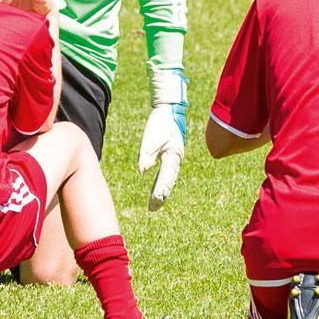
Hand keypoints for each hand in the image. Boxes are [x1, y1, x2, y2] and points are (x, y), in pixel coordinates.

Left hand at [139, 67, 188, 210]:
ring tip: (155, 204)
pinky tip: (158, 188)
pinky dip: (162, 181)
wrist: (169, 109)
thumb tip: (142, 170)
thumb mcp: (151, 138)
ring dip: (162, 190)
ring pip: (168, 177)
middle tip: (153, 208)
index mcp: (173, 155)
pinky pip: (167, 172)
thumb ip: (147, 154)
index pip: (166, 177)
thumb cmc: (160, 122)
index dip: (160, 191)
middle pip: (168, 180)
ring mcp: (174, 156)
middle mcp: (176, 158)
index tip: (154, 203)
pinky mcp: (170, 154)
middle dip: (161, 195)